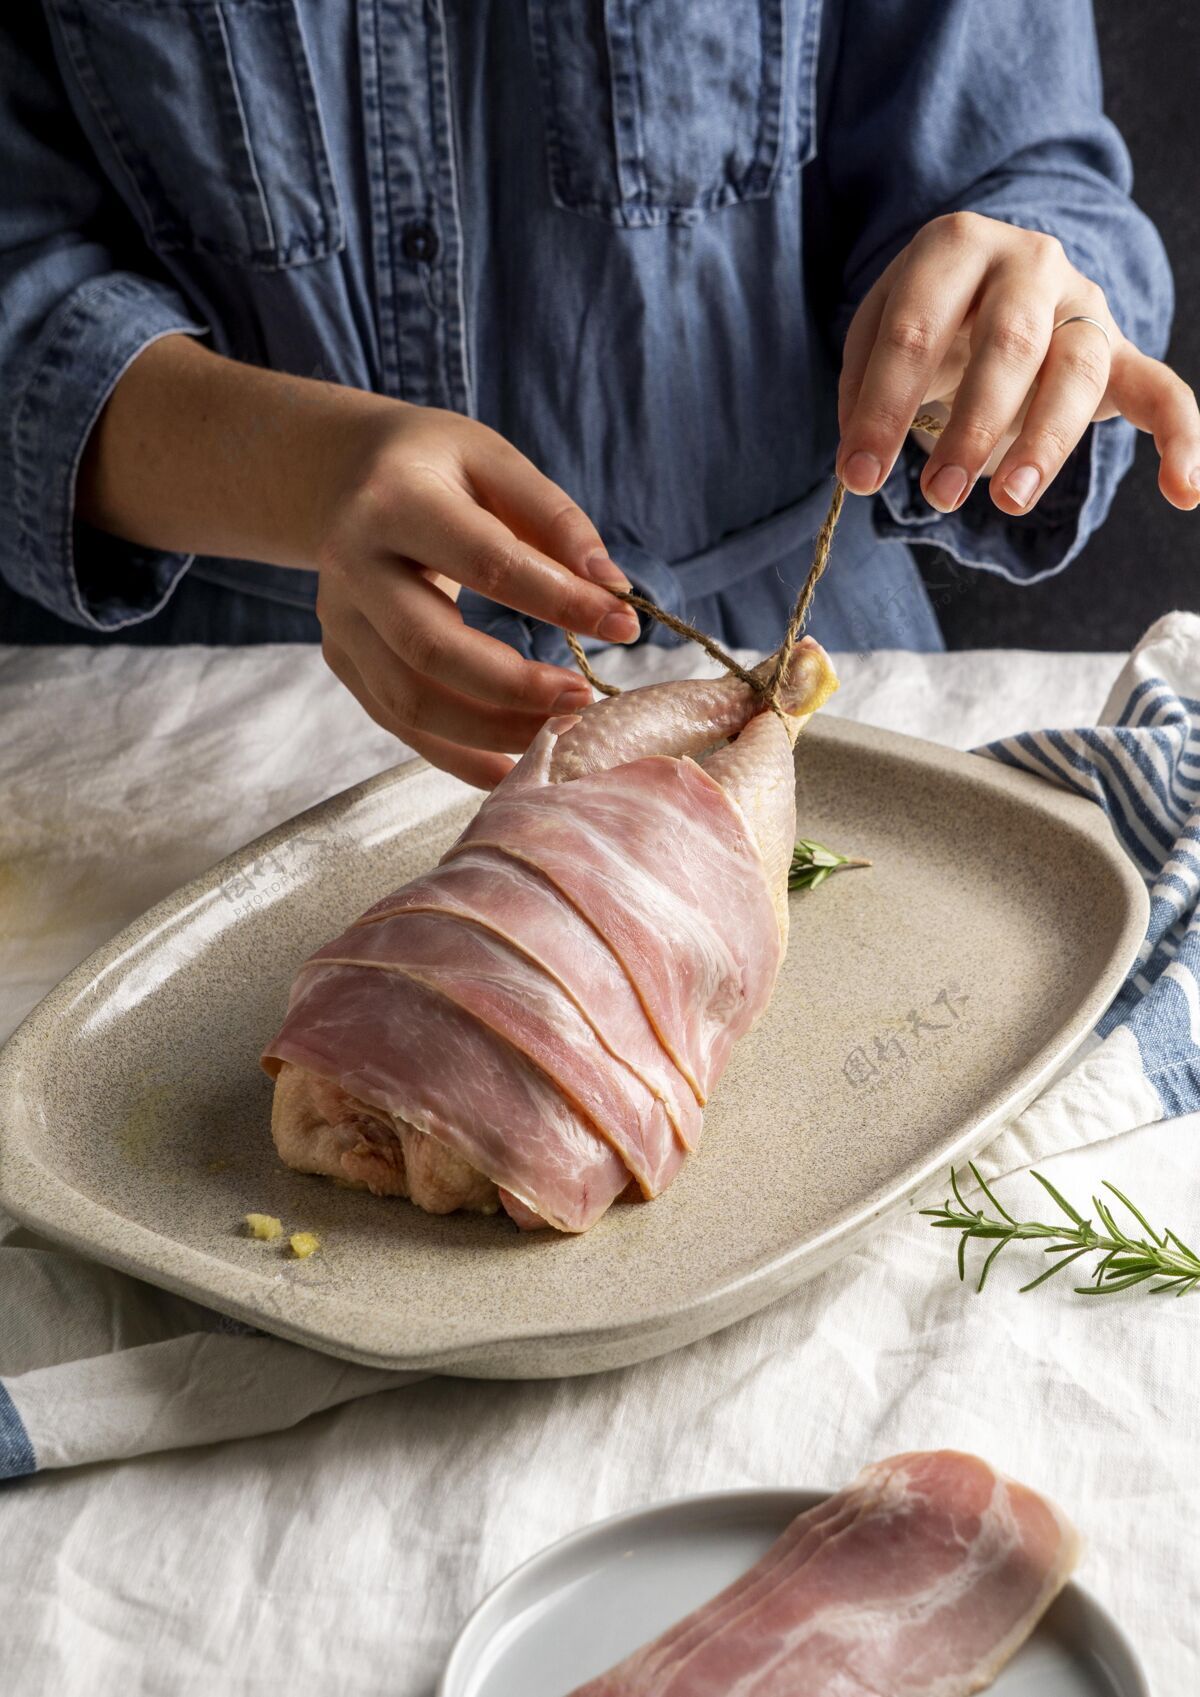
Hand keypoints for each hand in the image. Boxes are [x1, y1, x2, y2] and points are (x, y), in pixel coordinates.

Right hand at [315, 402, 637, 786]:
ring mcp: (339, 621)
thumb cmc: (438, 468)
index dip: (559, 600)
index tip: (624, 624)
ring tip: (559, 735)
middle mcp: (352, 565)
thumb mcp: (494, 462)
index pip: (487, 561)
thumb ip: (555, 519)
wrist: (345, 476)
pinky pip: (398, 723)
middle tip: (585, 699)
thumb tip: (613, 588)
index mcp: (394, 501)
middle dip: (516, 686)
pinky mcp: (342, 660)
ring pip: (410, 700)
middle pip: (432, 647)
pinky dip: (457, 757)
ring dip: (492, 732)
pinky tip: (513, 769)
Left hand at [836, 210, 1199, 517]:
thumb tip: (859, 463)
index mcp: (955, 247)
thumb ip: (864, 392)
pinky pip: (1164, 389)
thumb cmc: (927, 318)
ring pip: (1078, 369)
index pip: (916, 329)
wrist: (990, 280)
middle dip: (971, 426)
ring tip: (1010, 502)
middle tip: (938, 495)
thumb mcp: (877, 335)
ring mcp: (1081, 303)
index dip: (884, 407)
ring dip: (1046, 443)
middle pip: (1008, 343)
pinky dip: (1182, 440)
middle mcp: (1029, 262)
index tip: (859, 475)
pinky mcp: (1119, 348)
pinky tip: (1184, 492)